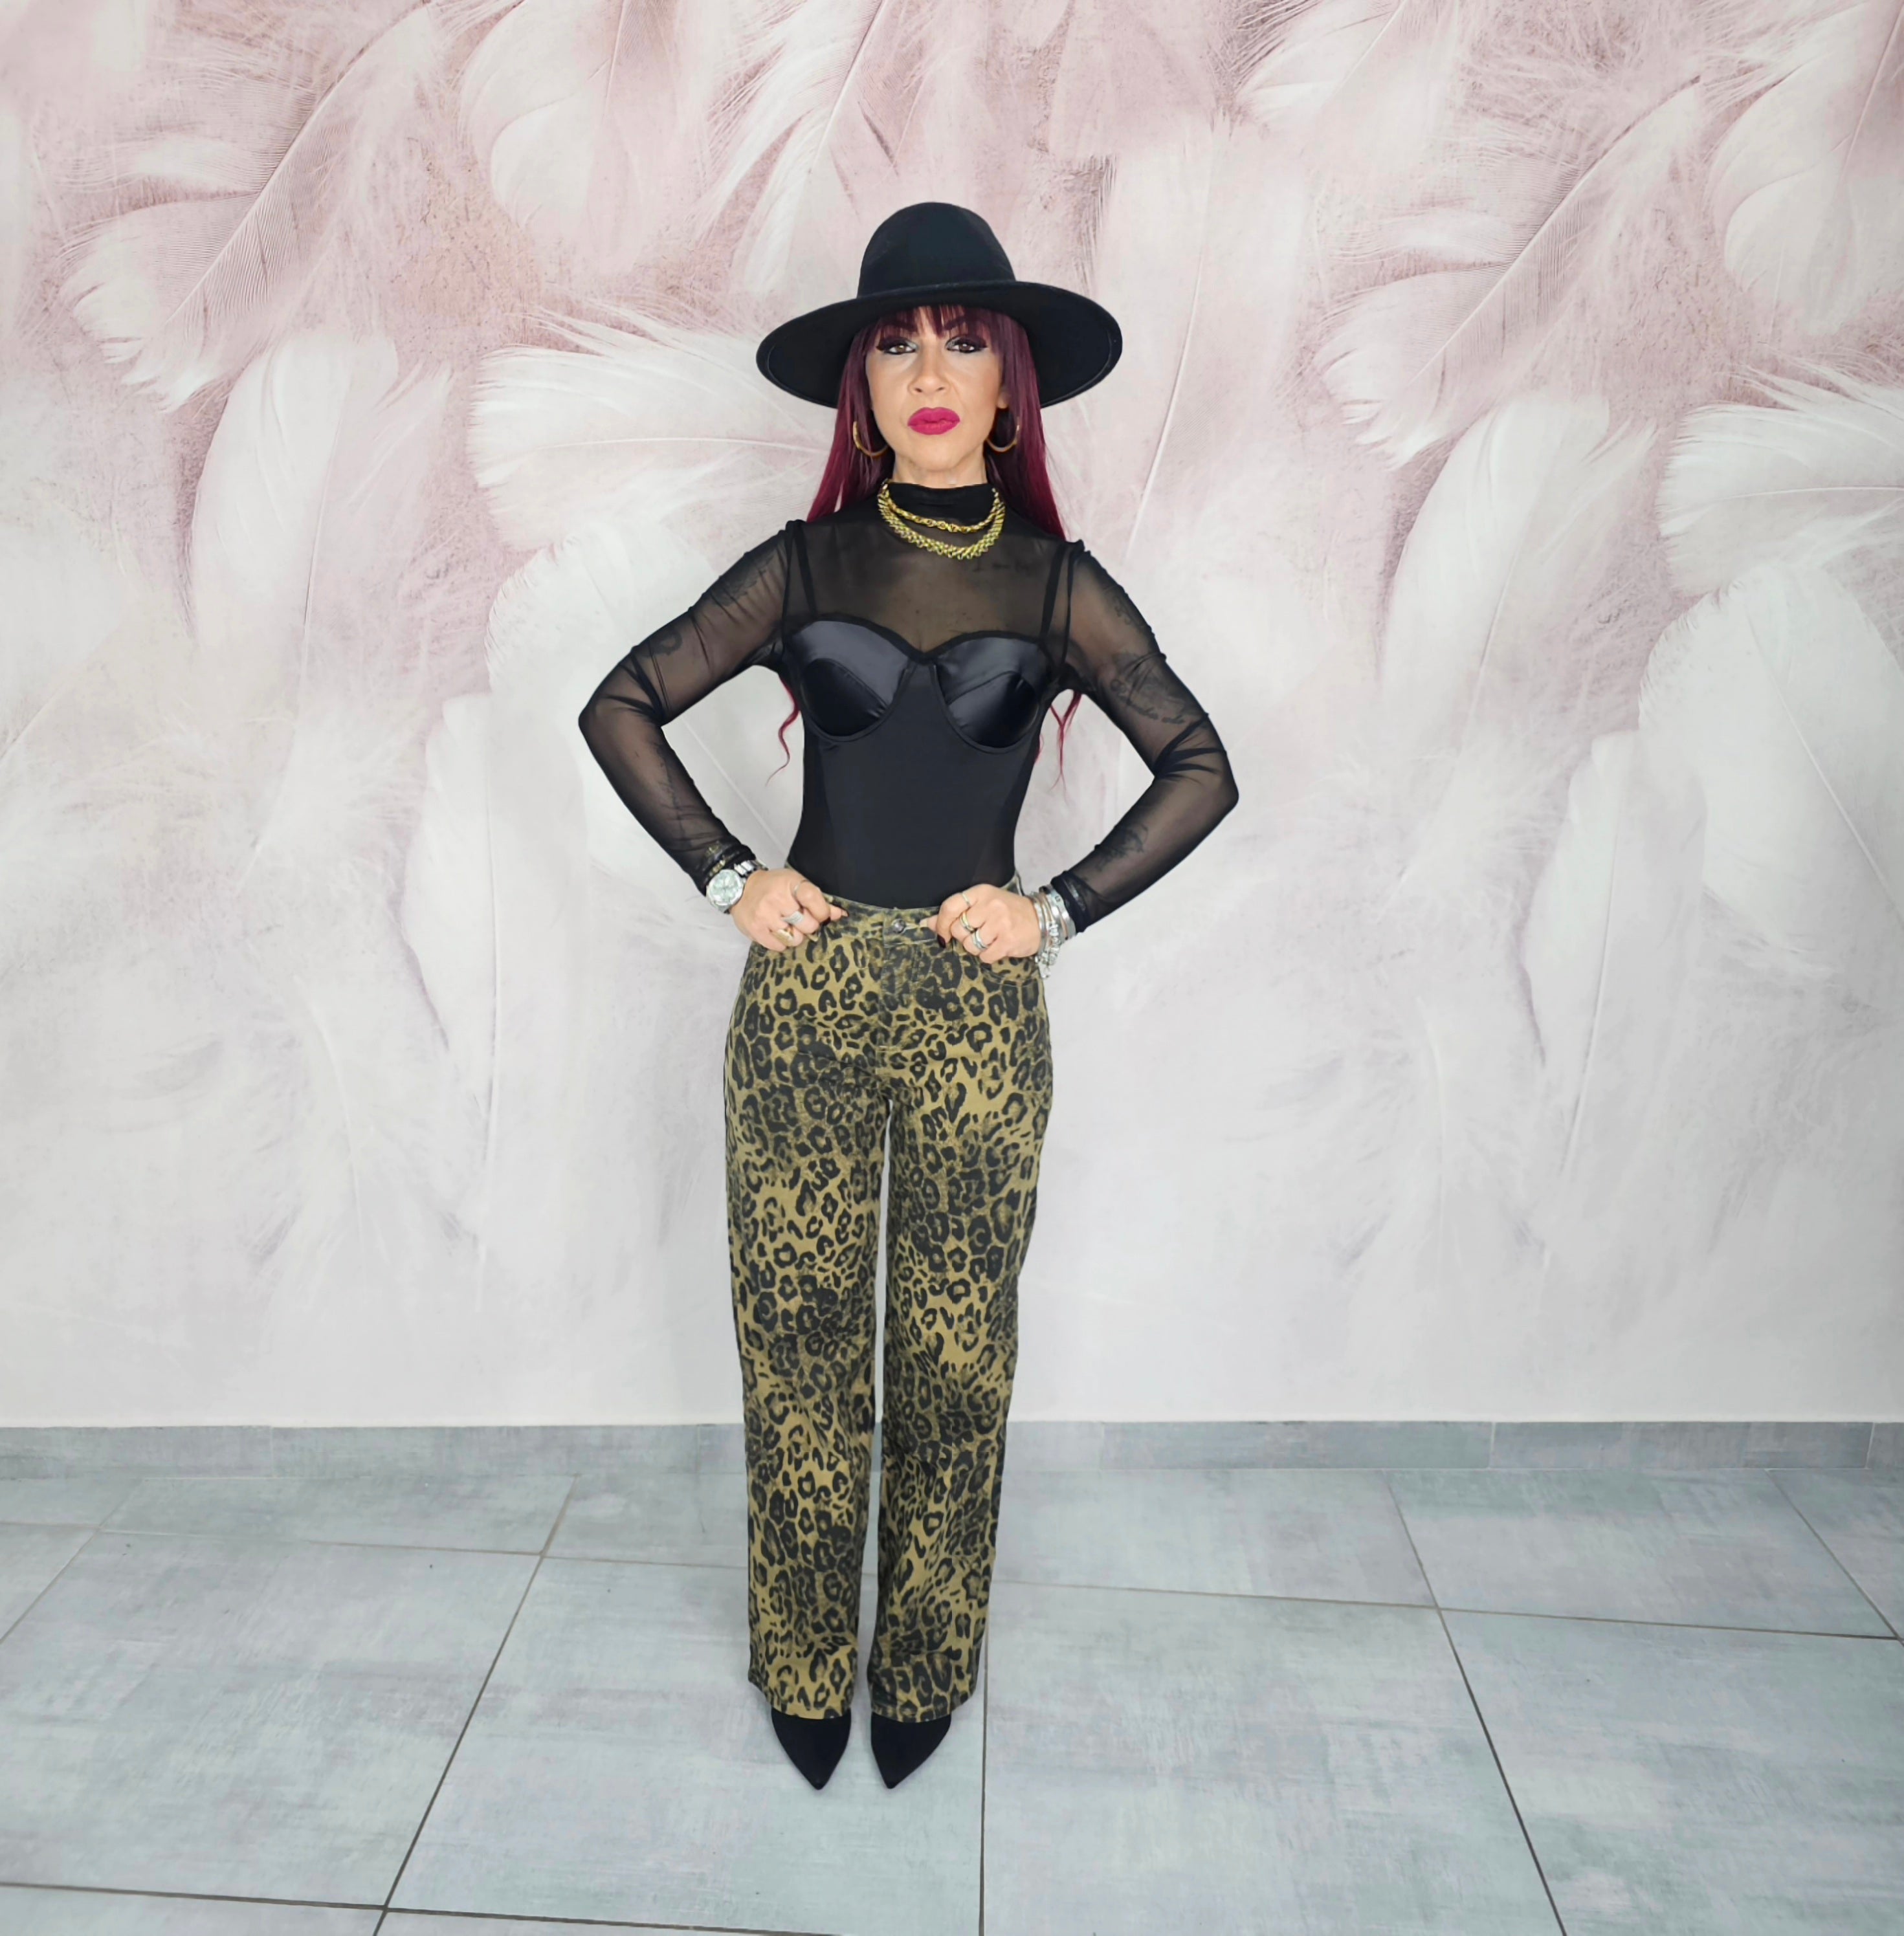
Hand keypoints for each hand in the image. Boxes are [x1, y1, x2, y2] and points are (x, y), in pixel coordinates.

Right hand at [734, 867, 846, 949]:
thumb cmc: (774, 887)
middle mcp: (777, 899)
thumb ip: (818, 900)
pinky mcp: (755, 929)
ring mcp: (765, 915)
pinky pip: (779, 946)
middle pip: (808, 925)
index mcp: (789, 883)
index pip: (813, 899)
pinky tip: (776, 931)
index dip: (822, 911)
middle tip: (798, 920)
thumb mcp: (795, 885)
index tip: (821, 915)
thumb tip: (839, 915)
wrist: (740, 888)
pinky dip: (781, 942)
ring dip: (794, 935)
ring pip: (795, 938)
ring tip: (786, 925)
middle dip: (807, 925)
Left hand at [925, 884, 1040, 963]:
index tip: (942, 933)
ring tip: (990, 939)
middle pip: (958, 929)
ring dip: (977, 947)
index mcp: (981, 893)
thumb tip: (926, 923)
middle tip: (978, 933)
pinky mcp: (1007, 941)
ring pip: (970, 945)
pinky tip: (999, 946)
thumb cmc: (1008, 911)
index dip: (941, 923)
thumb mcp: (983, 904)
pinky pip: (984, 956)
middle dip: (964, 937)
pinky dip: (988, 955)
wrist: (1042, 919)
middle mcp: (990, 906)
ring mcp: (1000, 923)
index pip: (950, 907)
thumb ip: (955, 913)